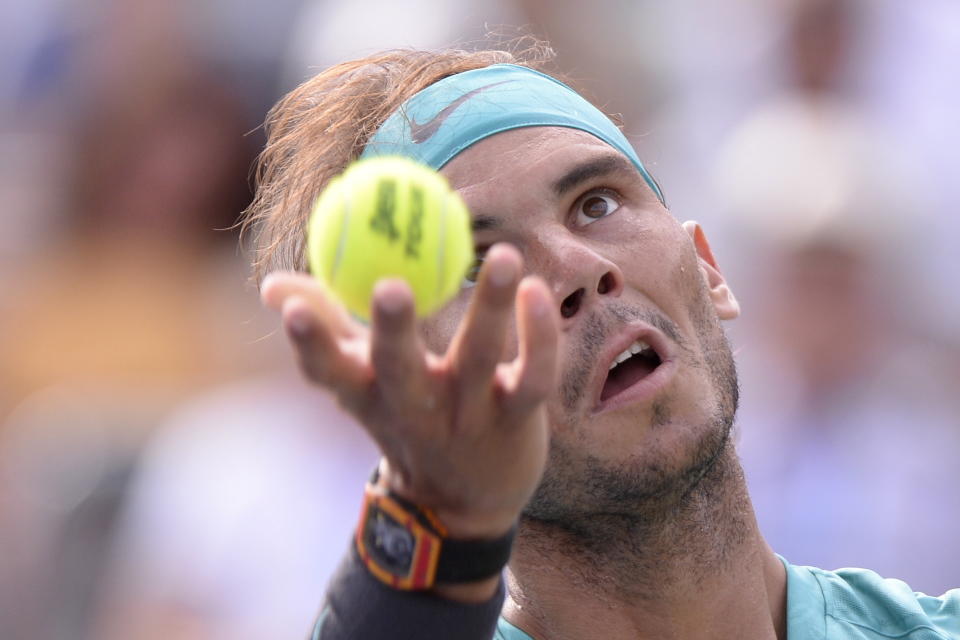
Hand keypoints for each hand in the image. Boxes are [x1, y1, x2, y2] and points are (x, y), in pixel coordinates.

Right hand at [261, 244, 558, 540]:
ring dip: (490, 306)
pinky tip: (537, 291)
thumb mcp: (361, 384)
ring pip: (477, 357)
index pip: (330, 371)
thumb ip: (325, 328)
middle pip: (399, 371)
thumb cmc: (406, 419)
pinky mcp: (517, 419)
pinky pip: (533, 376)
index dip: (310, 343)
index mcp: (371, 395)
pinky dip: (540, 335)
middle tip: (389, 286)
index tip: (290, 307)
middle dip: (391, 333)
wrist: (463, 505)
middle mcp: (416, 408)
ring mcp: (468, 415)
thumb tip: (271, 285)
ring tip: (504, 255)